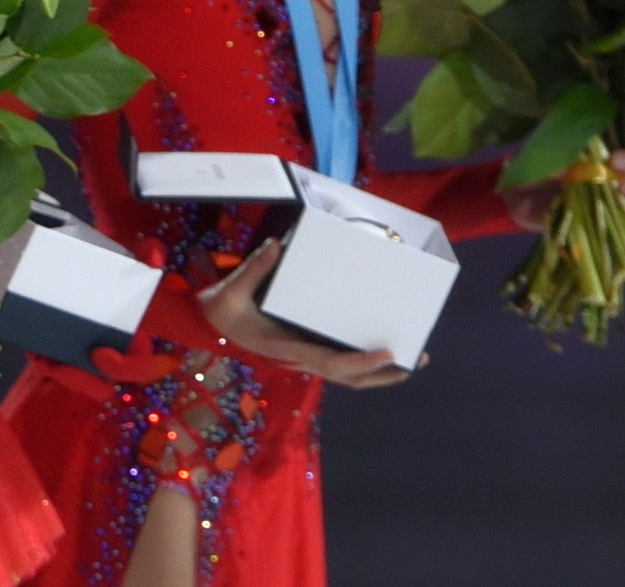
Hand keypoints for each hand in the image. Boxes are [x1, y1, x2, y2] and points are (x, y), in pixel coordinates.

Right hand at [195, 239, 414, 390]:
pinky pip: (340, 361)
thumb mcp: (231, 290)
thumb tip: (273, 246)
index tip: (387, 353)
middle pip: (349, 377)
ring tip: (410, 360)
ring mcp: (305, 355)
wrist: (208, 324)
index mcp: (287, 347)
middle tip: (417, 359)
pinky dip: (363, 361)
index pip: (330, 362)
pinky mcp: (305, 348)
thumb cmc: (221, 308)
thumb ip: (253, 269)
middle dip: (384, 373)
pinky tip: (380, 350)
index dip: (360, 361)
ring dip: (380, 372)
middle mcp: (301, 357)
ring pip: (348, 375)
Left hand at [503, 123, 624, 240]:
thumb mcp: (544, 153)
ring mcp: (620, 203)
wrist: (518, 197)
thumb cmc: (537, 165)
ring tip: (622, 188)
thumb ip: (559, 154)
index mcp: (614, 148)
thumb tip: (574, 165)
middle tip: (616, 161)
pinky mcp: (612, 228)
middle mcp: (623, 174)